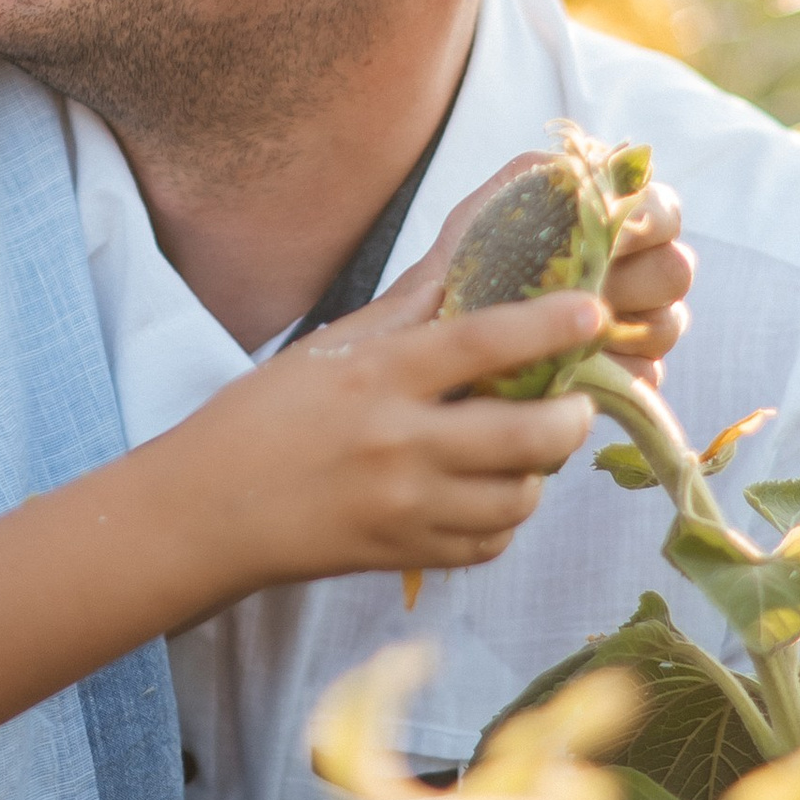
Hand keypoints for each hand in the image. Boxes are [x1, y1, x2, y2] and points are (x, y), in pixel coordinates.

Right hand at [176, 278, 610, 595]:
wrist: (206, 512)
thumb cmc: (265, 415)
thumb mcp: (332, 346)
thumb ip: (411, 306)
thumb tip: (474, 245)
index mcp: (379, 375)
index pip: (483, 342)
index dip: (548, 326)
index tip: (592, 311)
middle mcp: (397, 442)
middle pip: (525, 435)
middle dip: (571, 419)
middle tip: (575, 403)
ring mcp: (404, 506)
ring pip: (518, 498)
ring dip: (538, 473)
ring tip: (527, 450)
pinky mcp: (404, 554)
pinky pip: (488, 544)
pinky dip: (501, 520)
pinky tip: (485, 493)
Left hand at [399, 158, 691, 384]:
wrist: (436, 325)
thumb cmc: (470, 259)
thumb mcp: (493, 205)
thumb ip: (543, 174)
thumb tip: (595, 166)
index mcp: (618, 222)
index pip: (667, 212)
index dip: (648, 220)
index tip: (610, 233)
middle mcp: (640, 271)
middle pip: (676, 271)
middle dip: (633, 277)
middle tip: (585, 282)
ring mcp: (638, 326)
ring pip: (667, 324)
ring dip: (620, 324)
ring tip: (565, 323)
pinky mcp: (627, 376)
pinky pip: (645, 375)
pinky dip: (609, 370)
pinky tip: (568, 363)